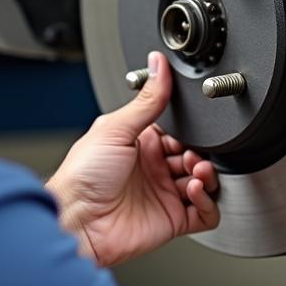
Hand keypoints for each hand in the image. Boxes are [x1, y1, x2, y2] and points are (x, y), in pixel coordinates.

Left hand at [47, 52, 219, 266]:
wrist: (77, 220)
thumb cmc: (83, 176)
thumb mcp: (115, 127)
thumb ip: (146, 99)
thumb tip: (158, 65)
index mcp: (141, 143)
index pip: (180, 132)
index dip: (190, 131)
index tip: (193, 129)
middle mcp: (154, 168)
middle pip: (195, 156)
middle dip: (201, 153)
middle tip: (193, 154)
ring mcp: (164, 194)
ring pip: (204, 182)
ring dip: (207, 175)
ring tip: (197, 171)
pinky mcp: (172, 219)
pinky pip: (206, 213)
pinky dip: (209, 201)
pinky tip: (195, 190)